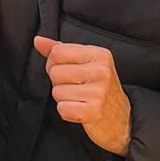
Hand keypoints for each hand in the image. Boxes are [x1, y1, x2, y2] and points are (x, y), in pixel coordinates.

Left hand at [33, 35, 131, 155]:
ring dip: (63, 98)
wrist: (121, 120)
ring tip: (80, 99)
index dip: (53, 63)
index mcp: (99, 54)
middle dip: (58, 82)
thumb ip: (60, 50)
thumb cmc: (98, 87)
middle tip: (76, 87)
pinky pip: (62, 109)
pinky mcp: (93, 112)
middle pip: (54, 72)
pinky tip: (80, 110)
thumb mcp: (85, 62)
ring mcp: (98, 92)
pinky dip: (67, 112)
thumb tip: (38, 40)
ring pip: (56, 92)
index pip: (57, 52)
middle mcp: (102, 71)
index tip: (66, 70)